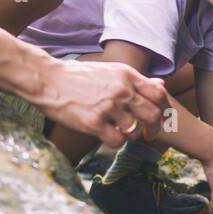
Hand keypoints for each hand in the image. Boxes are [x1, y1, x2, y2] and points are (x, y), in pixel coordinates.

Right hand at [34, 58, 168, 148]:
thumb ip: (138, 81)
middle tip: (147, 134)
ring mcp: (107, 107)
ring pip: (135, 131)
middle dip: (153, 128)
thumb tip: (161, 86)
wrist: (48, 79)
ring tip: (120, 131)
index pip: (159, 95)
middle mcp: (121, 90)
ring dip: (131, 135)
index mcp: (127, 75)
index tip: (159, 119)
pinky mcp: (93, 123)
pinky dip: (116, 142)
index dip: (163, 110)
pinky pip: (117, 141)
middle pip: (152, 115)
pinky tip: (108, 135)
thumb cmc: (80, 76)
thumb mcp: (112, 71)